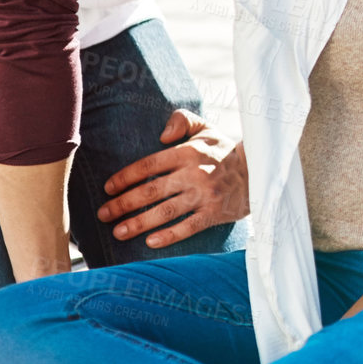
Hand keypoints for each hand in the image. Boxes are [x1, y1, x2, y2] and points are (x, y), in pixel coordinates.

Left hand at [98, 110, 247, 247]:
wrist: (259, 170)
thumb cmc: (224, 150)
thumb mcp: (205, 128)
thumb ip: (182, 120)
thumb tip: (161, 135)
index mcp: (189, 152)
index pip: (149, 164)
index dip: (125, 177)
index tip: (107, 188)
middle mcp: (194, 173)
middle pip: (151, 191)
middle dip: (123, 204)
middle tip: (103, 214)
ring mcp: (205, 195)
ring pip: (165, 211)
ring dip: (139, 223)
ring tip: (118, 232)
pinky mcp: (215, 213)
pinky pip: (189, 227)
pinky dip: (169, 236)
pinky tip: (150, 243)